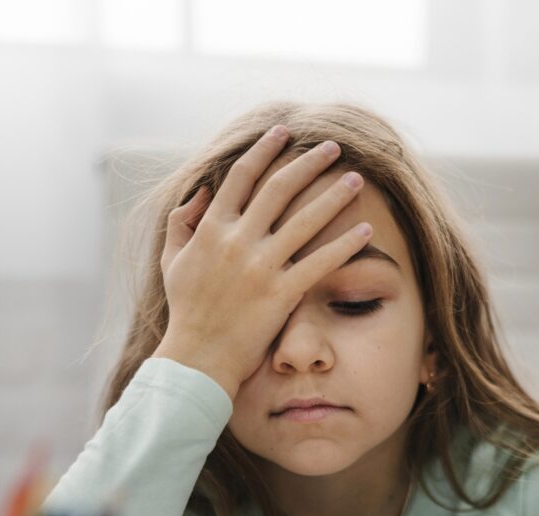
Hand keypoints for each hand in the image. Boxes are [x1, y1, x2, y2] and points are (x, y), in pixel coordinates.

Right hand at [154, 125, 371, 399]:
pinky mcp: (281, 294)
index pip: (242, 176)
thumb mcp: (172, 260)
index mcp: (211, 228)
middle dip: (308, 162)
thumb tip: (203, 191)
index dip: (264, 149)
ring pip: (305, 220)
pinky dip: (345, 245)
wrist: (197, 358)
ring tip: (355, 178)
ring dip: (334, 195)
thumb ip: (182, 222)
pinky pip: (320, 263)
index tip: (284, 133)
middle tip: (332, 146)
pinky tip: (366, 230)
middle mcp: (237, 241)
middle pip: (279, 188)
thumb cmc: (186, 312)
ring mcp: (260, 267)